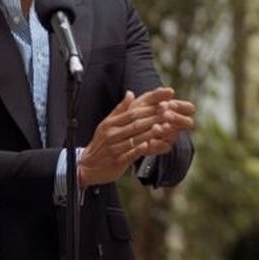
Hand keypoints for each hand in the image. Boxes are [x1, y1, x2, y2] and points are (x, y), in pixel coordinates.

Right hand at [78, 88, 195, 187]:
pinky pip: (132, 154)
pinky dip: (142, 149)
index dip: (149, 108)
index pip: (132, 113)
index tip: (164, 103)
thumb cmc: (102, 143)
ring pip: (136, 138)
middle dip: (154, 118)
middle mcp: (112, 135)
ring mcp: (114, 148)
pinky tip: (153, 145)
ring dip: (152, 133)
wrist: (88, 166)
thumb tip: (130, 93)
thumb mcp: (107, 124)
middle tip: (170, 112)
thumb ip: (120, 110)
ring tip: (167, 127)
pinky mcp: (118, 161)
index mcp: (110, 124)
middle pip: (136, 124)